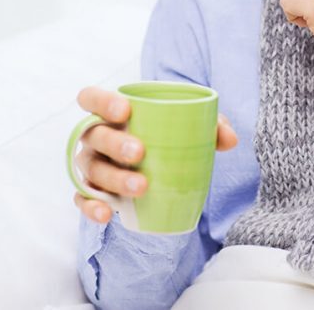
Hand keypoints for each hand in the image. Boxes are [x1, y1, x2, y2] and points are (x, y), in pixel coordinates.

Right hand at [72, 86, 237, 224]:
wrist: (159, 166)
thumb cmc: (169, 137)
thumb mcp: (190, 126)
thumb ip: (212, 125)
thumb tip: (230, 139)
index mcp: (112, 112)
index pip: (91, 98)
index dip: (101, 101)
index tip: (125, 110)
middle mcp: (95, 137)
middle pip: (94, 136)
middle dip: (115, 143)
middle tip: (140, 153)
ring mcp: (91, 165)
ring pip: (92, 170)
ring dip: (113, 178)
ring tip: (141, 187)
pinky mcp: (92, 192)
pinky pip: (84, 200)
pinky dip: (91, 207)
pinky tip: (107, 215)